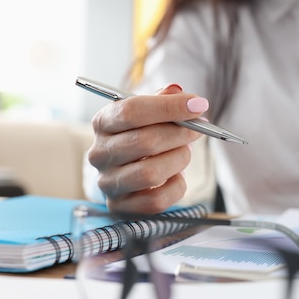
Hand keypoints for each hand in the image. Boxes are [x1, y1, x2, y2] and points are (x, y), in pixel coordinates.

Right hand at [88, 84, 208, 212]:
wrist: (126, 172)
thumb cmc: (140, 137)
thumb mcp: (147, 113)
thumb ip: (162, 100)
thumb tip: (178, 92)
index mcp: (103, 122)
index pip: (132, 111)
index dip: (168, 107)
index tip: (198, 104)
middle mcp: (100, 153)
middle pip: (145, 141)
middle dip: (180, 134)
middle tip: (198, 129)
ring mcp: (108, 182)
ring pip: (151, 173)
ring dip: (179, 160)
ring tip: (184, 152)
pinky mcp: (121, 206)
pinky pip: (157, 199)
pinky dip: (176, 186)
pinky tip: (175, 176)